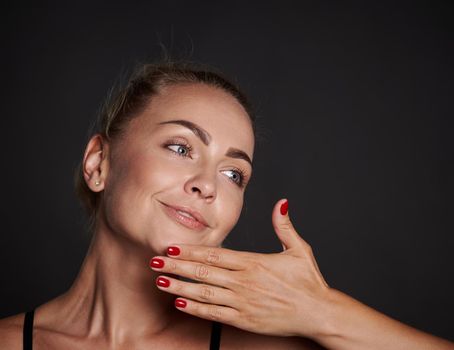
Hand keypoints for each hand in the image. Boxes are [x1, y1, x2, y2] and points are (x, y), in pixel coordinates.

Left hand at [149, 198, 330, 337]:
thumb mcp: (299, 249)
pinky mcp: (245, 319)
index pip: (215, 254)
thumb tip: (281, 202)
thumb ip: (284, 226)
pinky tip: (180, 302)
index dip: (191, 250)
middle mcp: (245, 282)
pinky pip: (214, 314)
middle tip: (154, 261)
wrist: (319, 313)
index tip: (172, 247)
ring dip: (180, 286)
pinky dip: (196, 308)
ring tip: (160, 281)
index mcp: (254, 262)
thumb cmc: (309, 281)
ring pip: (204, 293)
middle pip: (204, 272)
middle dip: (176, 266)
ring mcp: (243, 302)